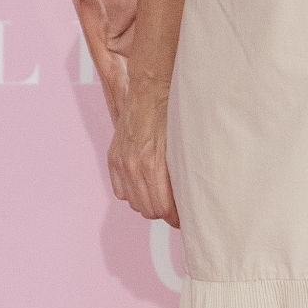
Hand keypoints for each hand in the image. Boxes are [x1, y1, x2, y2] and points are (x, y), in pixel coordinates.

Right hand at [107, 87, 179, 226]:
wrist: (152, 90)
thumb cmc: (174, 115)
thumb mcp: (184, 145)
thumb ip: (184, 173)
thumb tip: (193, 197)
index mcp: (152, 165)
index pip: (162, 209)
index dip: (176, 217)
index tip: (186, 217)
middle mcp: (133, 166)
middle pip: (148, 209)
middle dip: (164, 212)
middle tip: (178, 209)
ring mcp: (121, 162)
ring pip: (134, 202)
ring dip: (148, 203)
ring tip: (163, 197)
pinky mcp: (114, 157)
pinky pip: (120, 190)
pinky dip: (132, 192)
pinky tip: (145, 186)